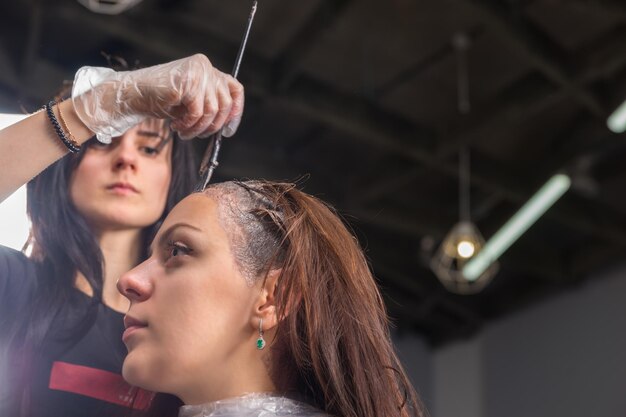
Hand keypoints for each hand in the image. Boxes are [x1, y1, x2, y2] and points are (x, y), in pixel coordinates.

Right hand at [72, 54, 243, 142]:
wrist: (134, 94)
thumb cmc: (162, 100)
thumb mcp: (192, 103)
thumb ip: (210, 106)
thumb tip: (227, 125)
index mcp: (208, 69)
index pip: (235, 89)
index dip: (236, 112)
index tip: (228, 131)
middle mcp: (205, 67)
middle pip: (225, 103)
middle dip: (212, 126)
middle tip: (197, 134)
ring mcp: (197, 72)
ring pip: (212, 111)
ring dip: (198, 128)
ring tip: (184, 132)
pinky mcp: (187, 81)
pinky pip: (197, 112)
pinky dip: (188, 124)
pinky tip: (176, 126)